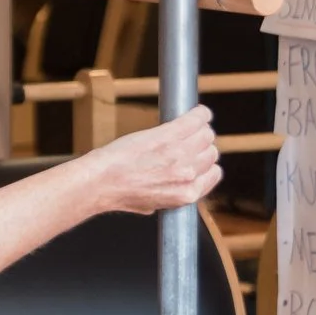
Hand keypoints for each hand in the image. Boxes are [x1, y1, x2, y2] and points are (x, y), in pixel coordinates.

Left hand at [82, 107, 221, 213]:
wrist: (101, 182)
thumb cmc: (119, 193)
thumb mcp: (153, 203)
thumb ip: (171, 193)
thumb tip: (175, 185)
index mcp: (188, 195)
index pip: (214, 173)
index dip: (204, 164)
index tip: (197, 158)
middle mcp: (189, 175)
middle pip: (210, 152)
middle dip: (201, 146)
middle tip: (187, 140)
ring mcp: (180, 154)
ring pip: (206, 135)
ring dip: (200, 129)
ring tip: (189, 125)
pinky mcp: (169, 135)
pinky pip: (195, 120)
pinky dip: (199, 114)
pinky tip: (198, 111)